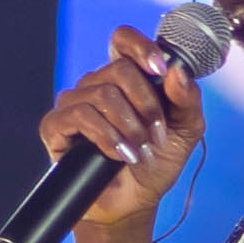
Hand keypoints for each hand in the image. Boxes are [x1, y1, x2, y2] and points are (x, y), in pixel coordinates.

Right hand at [36, 24, 208, 242]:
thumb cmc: (156, 162)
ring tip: (139, 152)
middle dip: (146, 105)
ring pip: (102, 94)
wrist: (134, 202)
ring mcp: (74, 104)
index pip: (123, 40)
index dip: (141, 47)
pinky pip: (79, 116)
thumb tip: (176, 72)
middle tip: (156, 135)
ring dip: (129, 127)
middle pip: (119, 69)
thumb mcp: (186, 131)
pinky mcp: (56, 127)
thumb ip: (187, 100)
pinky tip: (118, 155)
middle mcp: (97, 84)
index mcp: (127, 78)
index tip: (160, 69)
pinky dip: (106, 137)